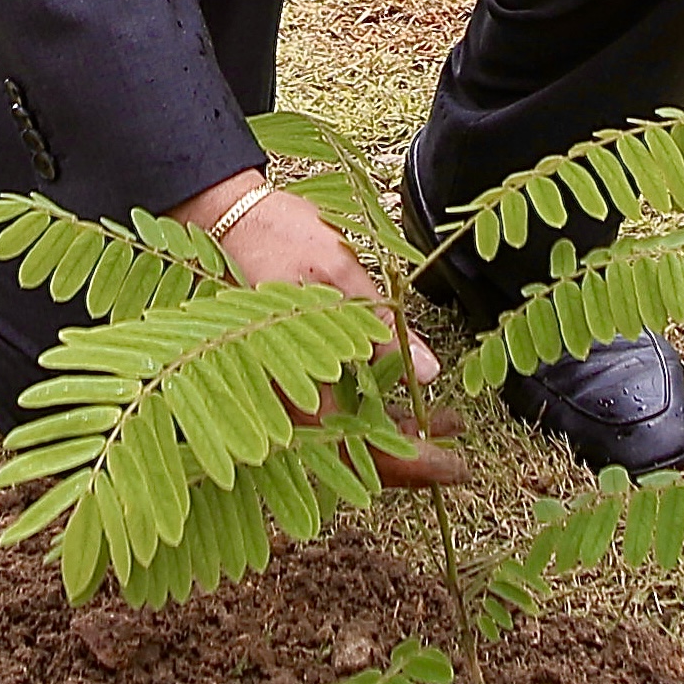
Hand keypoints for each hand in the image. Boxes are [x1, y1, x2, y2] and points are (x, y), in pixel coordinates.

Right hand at [174, 174, 464, 485]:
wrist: (226, 218)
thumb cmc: (277, 238)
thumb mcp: (337, 274)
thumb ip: (377, 326)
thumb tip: (427, 371)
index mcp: (297, 385)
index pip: (361, 449)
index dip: (412, 465)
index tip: (453, 465)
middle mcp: (284, 402)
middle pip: (353, 453)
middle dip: (410, 457)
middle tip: (458, 451)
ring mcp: (284, 391)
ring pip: (344, 434)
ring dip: (393, 433)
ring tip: (442, 420)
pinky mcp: (287, 374)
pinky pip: (332, 409)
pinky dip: (370, 409)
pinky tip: (401, 393)